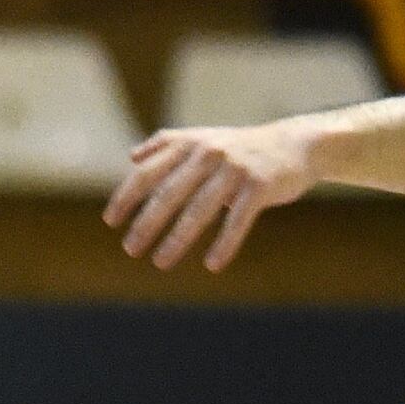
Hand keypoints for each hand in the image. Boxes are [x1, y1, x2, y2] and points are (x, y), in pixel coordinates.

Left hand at [106, 120, 317, 271]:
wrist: (294, 144)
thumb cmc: (241, 147)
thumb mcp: (204, 138)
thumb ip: (167, 144)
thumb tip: (132, 158)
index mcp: (189, 144)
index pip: (148, 172)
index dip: (127, 197)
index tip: (110, 222)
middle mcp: (208, 153)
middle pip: (168, 193)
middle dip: (146, 224)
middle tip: (130, 249)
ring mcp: (234, 169)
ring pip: (199, 210)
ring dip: (177, 239)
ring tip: (160, 262)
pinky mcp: (259, 186)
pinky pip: (238, 221)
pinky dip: (224, 244)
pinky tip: (212, 265)